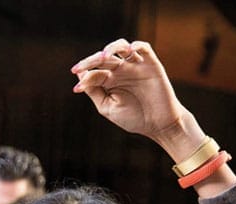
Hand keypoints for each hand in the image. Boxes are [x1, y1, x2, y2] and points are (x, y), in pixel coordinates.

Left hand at [71, 39, 195, 152]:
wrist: (158, 125)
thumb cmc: (133, 117)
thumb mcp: (108, 107)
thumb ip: (94, 91)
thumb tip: (79, 76)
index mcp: (109, 80)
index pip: (93, 72)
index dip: (83, 78)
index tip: (76, 89)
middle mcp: (121, 70)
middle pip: (103, 58)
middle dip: (90, 61)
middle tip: (79, 68)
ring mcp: (135, 65)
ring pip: (121, 46)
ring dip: (111, 48)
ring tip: (103, 57)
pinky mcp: (152, 64)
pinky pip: (144, 48)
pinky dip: (136, 46)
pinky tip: (128, 50)